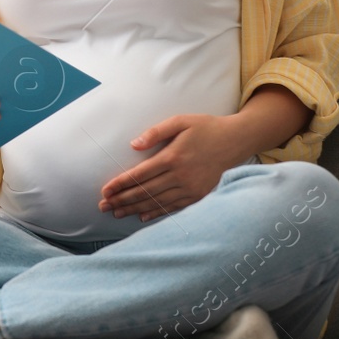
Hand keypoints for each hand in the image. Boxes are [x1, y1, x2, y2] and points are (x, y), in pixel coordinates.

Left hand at [99, 114, 250, 220]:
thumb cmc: (205, 128)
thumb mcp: (180, 121)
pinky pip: (173, 208)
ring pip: (157, 202)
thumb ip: (155, 132)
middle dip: (122, 200)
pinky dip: (156, 213)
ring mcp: (190, 188)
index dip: (120, 184)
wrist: (235, 141)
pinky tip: (142, 217)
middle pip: (145, 191)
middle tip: (103, 206)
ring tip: (116, 213)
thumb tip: (133, 145)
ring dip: (135, 209)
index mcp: (172, 157)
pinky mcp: (198, 196)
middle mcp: (180, 176)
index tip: (105, 190)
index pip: (140, 174)